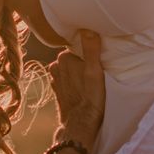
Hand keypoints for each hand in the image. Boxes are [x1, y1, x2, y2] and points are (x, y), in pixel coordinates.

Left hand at [45, 31, 104, 145]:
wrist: (80, 125)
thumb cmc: (90, 99)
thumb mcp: (95, 72)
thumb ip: (91, 50)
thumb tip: (88, 29)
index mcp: (63, 58)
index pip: (78, 47)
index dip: (89, 53)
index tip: (98, 60)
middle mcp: (55, 66)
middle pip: (74, 57)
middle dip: (83, 62)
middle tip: (96, 71)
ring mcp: (55, 79)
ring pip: (70, 69)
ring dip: (78, 72)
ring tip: (90, 81)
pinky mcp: (57, 90)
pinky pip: (67, 80)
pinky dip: (74, 82)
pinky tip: (83, 88)